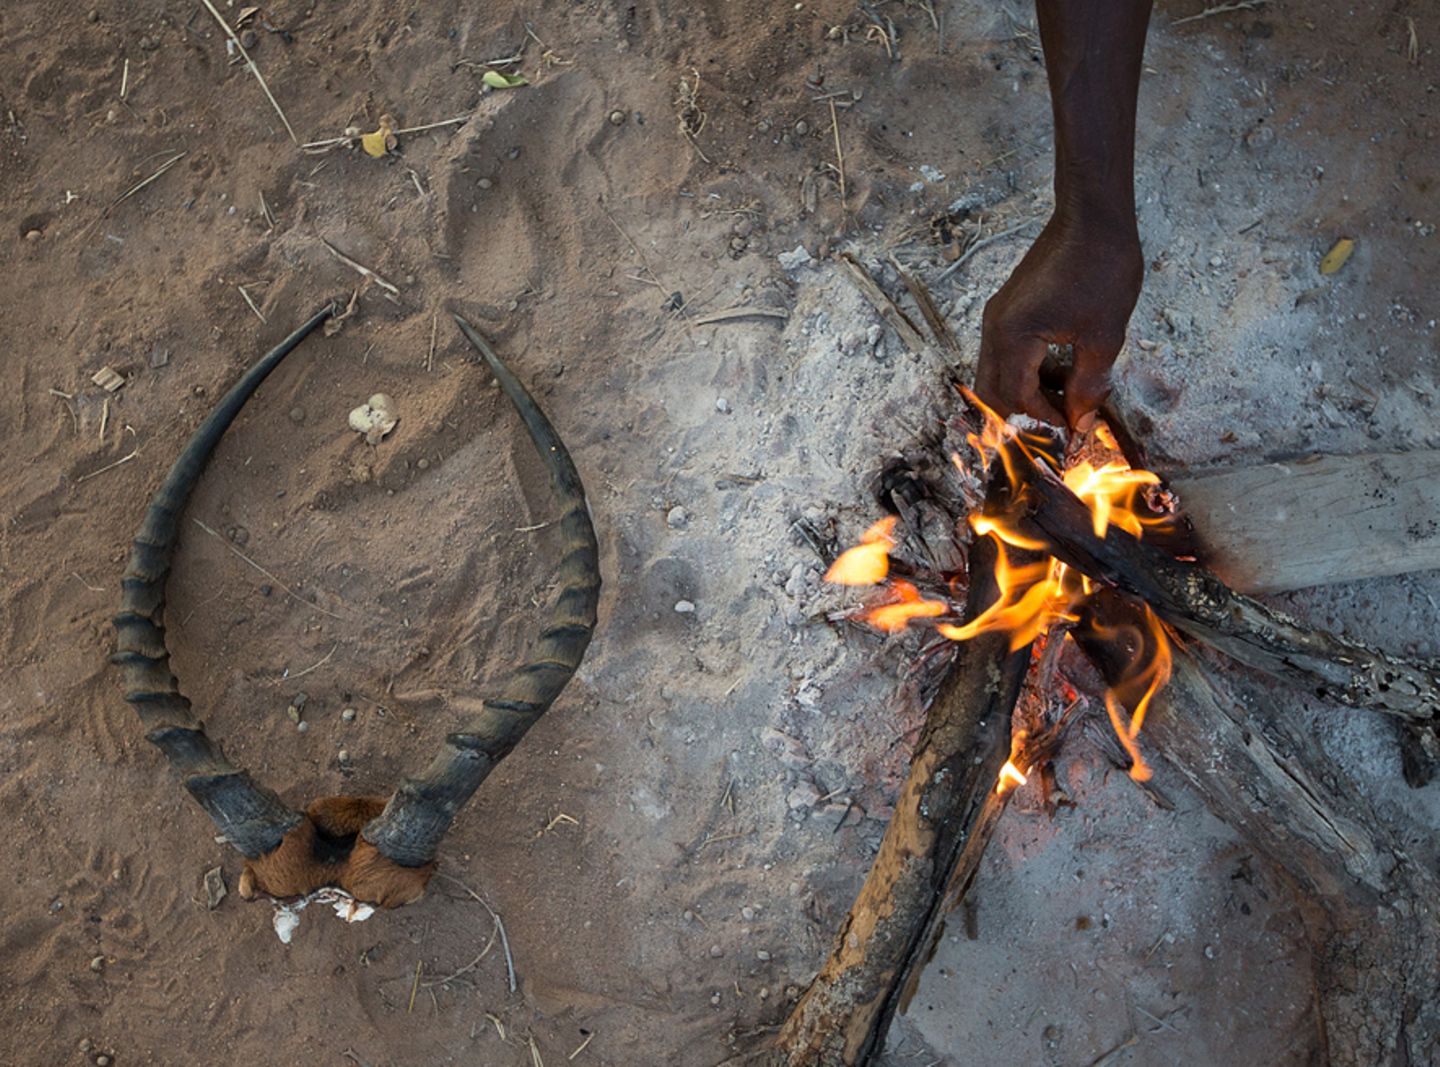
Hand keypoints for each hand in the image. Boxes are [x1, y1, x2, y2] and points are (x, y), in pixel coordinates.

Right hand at [976, 215, 1142, 427]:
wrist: (1093, 217)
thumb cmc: (1100, 267)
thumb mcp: (1103, 335)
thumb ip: (1088, 385)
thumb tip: (1081, 420)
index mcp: (1014, 336)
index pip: (1017, 396)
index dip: (1045, 417)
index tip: (1073, 426)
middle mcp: (994, 328)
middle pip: (991, 391)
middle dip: (1022, 411)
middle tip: (1058, 418)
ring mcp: (997, 316)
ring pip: (996, 373)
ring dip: (1025, 390)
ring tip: (1066, 390)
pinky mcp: (1007, 308)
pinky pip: (1004, 352)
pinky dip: (1025, 369)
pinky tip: (1059, 365)